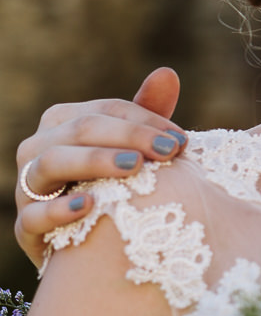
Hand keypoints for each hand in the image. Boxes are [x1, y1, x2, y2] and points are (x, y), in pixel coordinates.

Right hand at [13, 68, 184, 267]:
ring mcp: (28, 188)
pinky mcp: (25, 229)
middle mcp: (38, 149)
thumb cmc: (114, 185)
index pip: (105, 110)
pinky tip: (90, 205)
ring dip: (95, 161)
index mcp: (63, 123)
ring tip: (135, 167)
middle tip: (169, 151)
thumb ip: (147, 113)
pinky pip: (32, 216)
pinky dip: (59, 210)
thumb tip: (167, 72)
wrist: (90, 244)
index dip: (145, 121)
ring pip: (50, 163)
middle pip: (79, 130)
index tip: (181, 140)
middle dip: (129, 136)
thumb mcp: (133, 149)